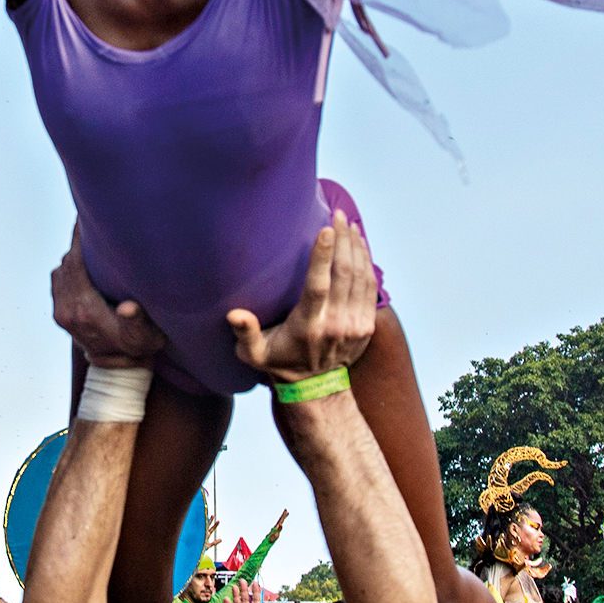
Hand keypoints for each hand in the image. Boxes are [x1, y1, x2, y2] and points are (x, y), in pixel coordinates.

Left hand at [51, 227, 164, 367]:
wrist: (118, 370)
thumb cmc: (137, 349)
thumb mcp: (146, 338)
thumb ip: (137, 322)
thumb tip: (128, 308)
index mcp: (85, 310)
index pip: (77, 263)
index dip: (80, 238)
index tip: (86, 216)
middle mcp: (67, 309)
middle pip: (67, 262)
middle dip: (79, 241)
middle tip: (93, 219)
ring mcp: (60, 311)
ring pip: (62, 268)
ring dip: (75, 254)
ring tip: (91, 238)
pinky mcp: (59, 312)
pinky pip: (58, 278)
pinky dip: (69, 266)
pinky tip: (85, 261)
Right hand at [228, 211, 377, 383]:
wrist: (315, 387)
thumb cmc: (279, 362)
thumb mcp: (254, 354)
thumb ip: (245, 333)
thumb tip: (234, 315)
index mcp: (308, 326)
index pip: (319, 287)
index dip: (323, 257)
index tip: (325, 230)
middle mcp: (335, 324)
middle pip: (344, 274)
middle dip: (343, 240)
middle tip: (338, 215)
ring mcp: (355, 325)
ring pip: (360, 277)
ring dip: (356, 247)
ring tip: (349, 223)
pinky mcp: (366, 325)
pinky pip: (369, 286)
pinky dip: (365, 262)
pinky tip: (358, 244)